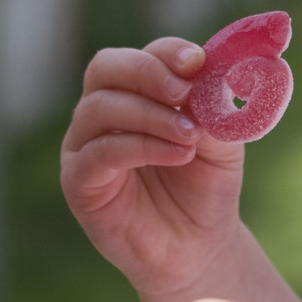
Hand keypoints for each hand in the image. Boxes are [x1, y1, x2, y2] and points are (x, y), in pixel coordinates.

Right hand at [61, 40, 269, 301]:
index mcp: (137, 93)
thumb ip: (215, 107)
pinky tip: (178, 155)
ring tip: (190, 136)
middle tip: (184, 91)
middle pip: (105, 68)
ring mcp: (85, 145)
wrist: (197, 247)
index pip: (143, 56)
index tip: (198, 62)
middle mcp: (103, 112)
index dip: (168, 54)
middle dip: (146, 72)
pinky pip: (98, 152)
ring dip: (150, 114)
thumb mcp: (222, 142)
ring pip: (100, 107)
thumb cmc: (205, 187)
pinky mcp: (78, 181)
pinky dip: (140, 146)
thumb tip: (213, 75)